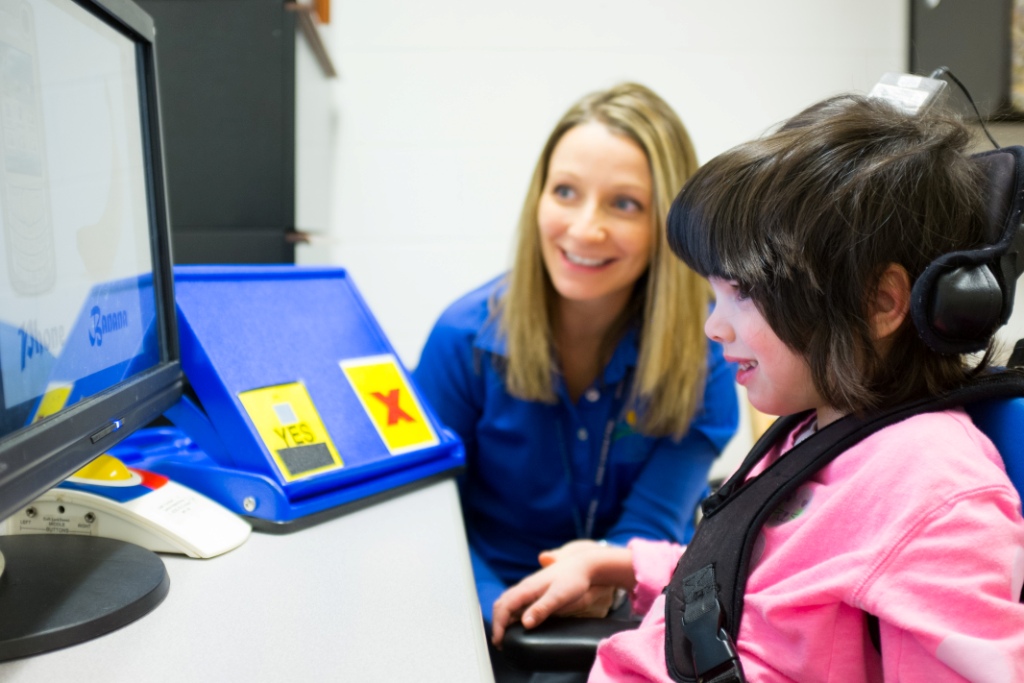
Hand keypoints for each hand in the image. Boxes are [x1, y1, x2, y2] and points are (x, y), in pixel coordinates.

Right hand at [490, 540, 632, 645]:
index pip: (504, 607)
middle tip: (500, 643)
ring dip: (502, 618)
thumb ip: (541, 609)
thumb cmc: (574, 580)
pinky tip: (517, 623)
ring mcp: (529, 587)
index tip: (500, 641)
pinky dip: (510, 614)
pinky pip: (516, 601)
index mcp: (527, 588)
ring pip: (507, 602)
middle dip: (497, 623)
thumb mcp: (559, 597)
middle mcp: (525, 587)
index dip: (498, 625)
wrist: (584, 565)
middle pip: (501, 604)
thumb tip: (525, 623)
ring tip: (505, 636)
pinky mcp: (535, 589)